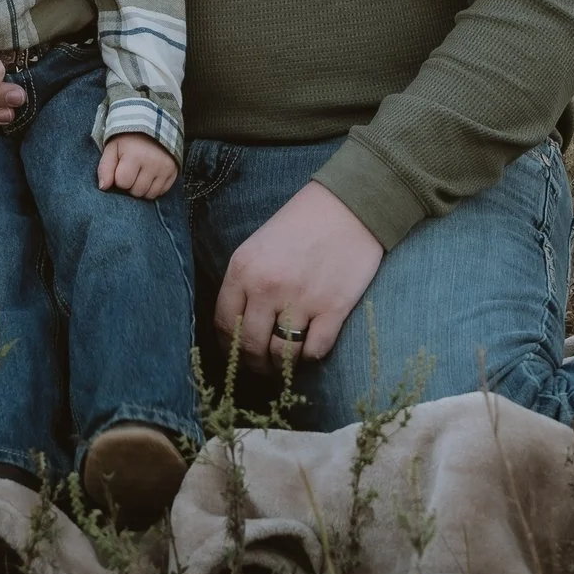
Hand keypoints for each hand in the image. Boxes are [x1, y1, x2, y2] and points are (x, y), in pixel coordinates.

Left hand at [97, 133, 177, 198]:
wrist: (153, 124)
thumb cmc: (128, 138)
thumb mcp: (112, 147)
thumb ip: (105, 167)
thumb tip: (103, 187)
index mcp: (135, 155)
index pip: (123, 183)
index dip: (119, 178)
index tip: (121, 168)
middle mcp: (153, 163)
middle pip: (137, 191)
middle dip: (130, 185)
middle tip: (131, 171)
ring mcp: (165, 168)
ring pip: (150, 194)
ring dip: (142, 188)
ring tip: (139, 174)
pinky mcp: (174, 171)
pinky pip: (162, 192)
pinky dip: (154, 188)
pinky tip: (150, 176)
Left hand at [214, 180, 385, 365]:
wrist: (349, 206)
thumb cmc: (301, 223)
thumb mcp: (258, 245)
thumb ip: (245, 281)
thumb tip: (238, 324)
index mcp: (243, 269)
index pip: (224, 323)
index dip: (227, 345)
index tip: (234, 352)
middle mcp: (268, 288)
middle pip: (250, 345)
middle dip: (253, 363)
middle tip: (260, 368)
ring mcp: (301, 300)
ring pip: (282, 354)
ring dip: (281, 366)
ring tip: (284, 366)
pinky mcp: (333, 308)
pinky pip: (314, 351)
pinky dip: (310, 356)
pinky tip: (309, 349)